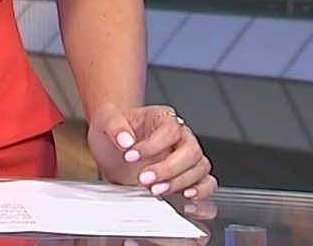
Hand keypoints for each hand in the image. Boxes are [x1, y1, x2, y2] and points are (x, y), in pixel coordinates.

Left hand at [86, 102, 216, 201]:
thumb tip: (126, 139)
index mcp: (162, 118)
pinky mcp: (189, 175)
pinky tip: (185, 196)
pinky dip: (201, 190)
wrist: (113, 148)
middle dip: (168, 168)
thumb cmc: (114, 132)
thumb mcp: (104, 120)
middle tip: (144, 178)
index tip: (130, 155)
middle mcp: (180, 135)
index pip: (170, 130)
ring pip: (200, 166)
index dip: (152, 145)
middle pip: (190, 150)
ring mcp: (187, 156)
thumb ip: (114, 125)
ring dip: (180, 181)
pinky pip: (208, 181)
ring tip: (156, 189)